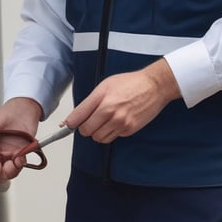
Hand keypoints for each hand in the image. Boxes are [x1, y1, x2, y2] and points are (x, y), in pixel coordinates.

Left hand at [63, 59, 180, 143]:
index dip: (70, 123)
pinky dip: (111, 132)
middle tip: (90, 120)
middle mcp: (110, 111)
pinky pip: (112, 138)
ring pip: (98, 138)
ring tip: (105, 121)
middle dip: (85, 127)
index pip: (77, 117)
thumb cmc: (130, 83)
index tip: (67, 125)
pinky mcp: (129, 130)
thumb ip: (88, 102)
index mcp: (101, 98)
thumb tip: (73, 118)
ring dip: (98, 132)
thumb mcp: (105, 86)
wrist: (154, 86)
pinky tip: (117, 121)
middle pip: (86, 131)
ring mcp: (120, 122)